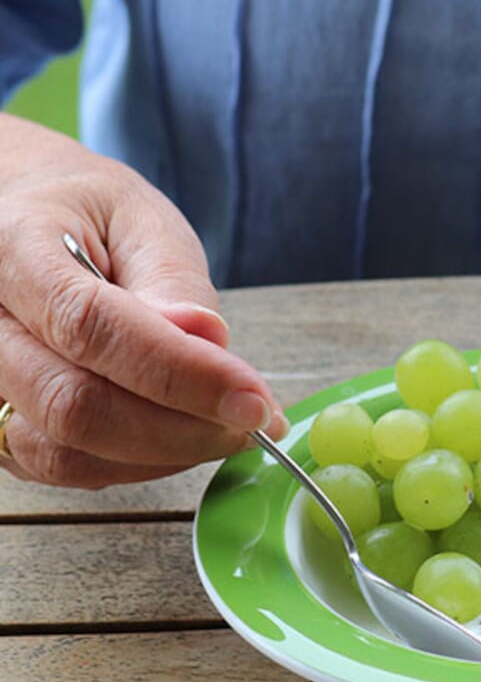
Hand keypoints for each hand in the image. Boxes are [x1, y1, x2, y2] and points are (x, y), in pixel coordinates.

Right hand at [0, 113, 286, 487]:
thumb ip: (173, 284)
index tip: (254, 399)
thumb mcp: (142, 222)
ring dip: (166, 453)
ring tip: (225, 425)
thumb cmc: (89, 215)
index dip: (182, 374)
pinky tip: (183, 432)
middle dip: (185, 427)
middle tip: (256, 421)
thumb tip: (208, 342)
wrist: (29, 220)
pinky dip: (139, 463)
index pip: (91, 328)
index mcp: (8, 249)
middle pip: (76, 405)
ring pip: (68, 451)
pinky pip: (67, 466)